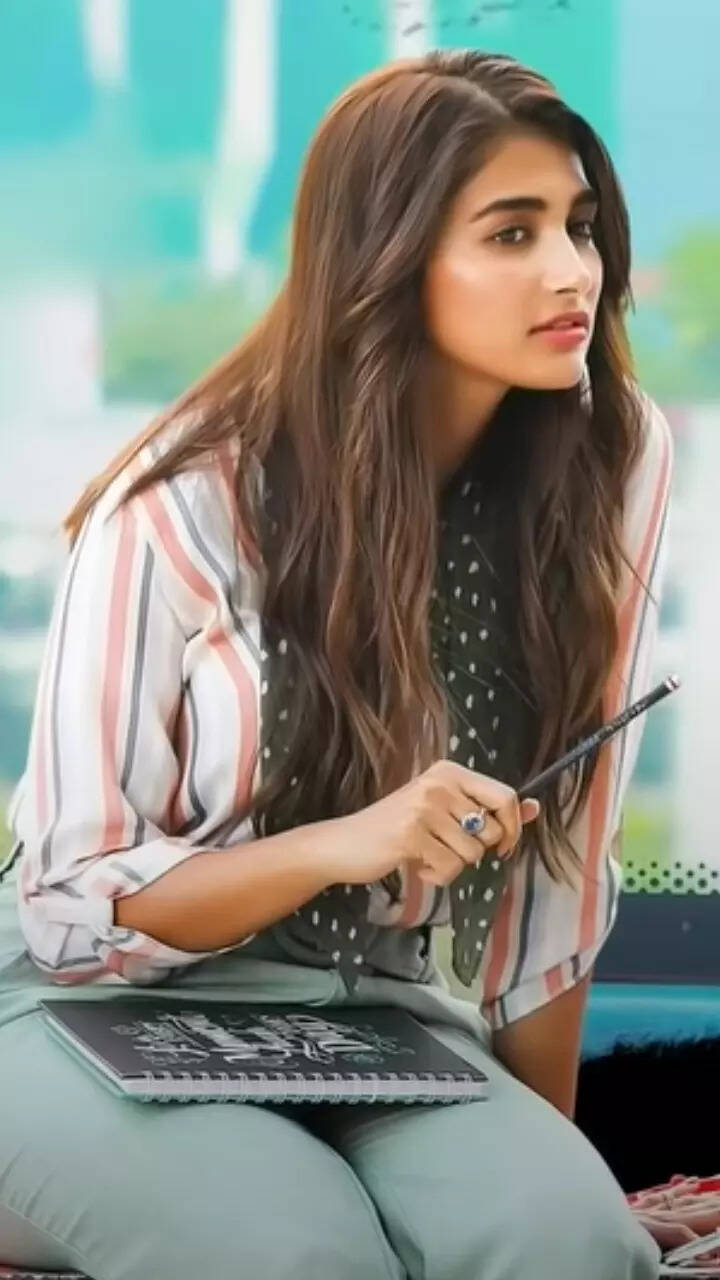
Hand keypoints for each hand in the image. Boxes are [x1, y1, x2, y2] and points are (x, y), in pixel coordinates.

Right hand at [315, 759, 539, 887]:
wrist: (345, 844)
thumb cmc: (397, 828)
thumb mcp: (444, 811)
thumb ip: (488, 810)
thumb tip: (534, 808)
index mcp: (449, 772)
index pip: (505, 796)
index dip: (512, 827)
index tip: (502, 845)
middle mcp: (439, 784)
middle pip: (492, 829)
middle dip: (478, 851)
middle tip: (450, 849)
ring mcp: (424, 808)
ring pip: (472, 854)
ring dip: (453, 865)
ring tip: (427, 855)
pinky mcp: (411, 834)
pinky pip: (450, 869)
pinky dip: (438, 876)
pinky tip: (418, 865)